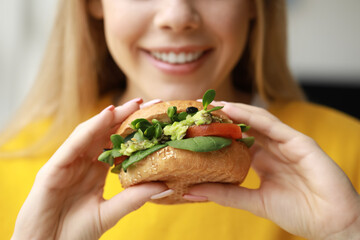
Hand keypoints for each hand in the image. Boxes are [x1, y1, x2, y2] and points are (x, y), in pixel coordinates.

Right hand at [12, 98, 168, 239]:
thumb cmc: (74, 233)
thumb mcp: (108, 213)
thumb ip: (133, 199)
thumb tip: (163, 186)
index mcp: (95, 170)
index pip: (117, 144)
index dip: (135, 131)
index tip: (157, 120)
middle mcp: (82, 162)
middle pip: (105, 133)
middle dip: (127, 116)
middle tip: (150, 103)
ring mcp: (67, 163)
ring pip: (90, 133)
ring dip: (111, 117)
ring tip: (133, 104)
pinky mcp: (52, 169)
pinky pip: (73, 144)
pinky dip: (90, 129)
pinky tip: (107, 116)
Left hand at [185, 102, 359, 238]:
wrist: (331, 223)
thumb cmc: (298, 212)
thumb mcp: (254, 202)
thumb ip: (226, 194)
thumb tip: (192, 191)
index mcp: (263, 159)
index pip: (237, 140)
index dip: (217, 132)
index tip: (194, 128)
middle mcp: (273, 147)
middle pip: (245, 125)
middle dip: (222, 117)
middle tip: (198, 110)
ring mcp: (286, 142)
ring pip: (256, 119)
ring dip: (234, 111)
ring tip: (210, 105)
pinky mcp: (299, 141)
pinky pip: (273, 124)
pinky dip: (251, 115)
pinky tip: (231, 109)